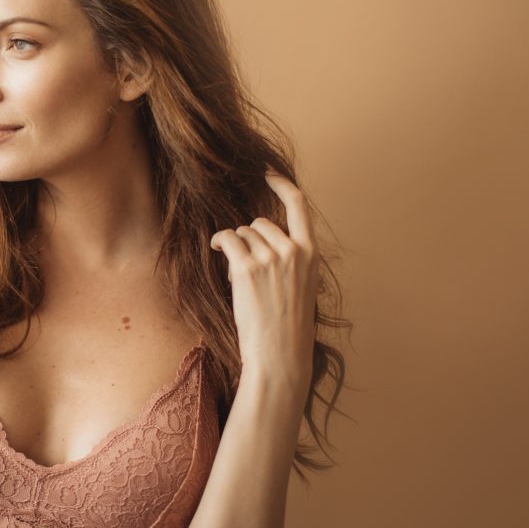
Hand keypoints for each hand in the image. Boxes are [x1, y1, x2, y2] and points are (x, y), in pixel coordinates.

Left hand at [209, 169, 318, 385]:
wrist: (280, 354)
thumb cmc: (287, 326)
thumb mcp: (300, 285)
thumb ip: (289, 259)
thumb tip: (259, 237)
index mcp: (311, 254)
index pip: (299, 205)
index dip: (281, 184)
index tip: (267, 172)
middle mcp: (293, 251)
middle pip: (260, 222)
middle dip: (249, 239)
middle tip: (248, 268)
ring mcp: (271, 258)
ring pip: (242, 232)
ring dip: (235, 248)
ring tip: (240, 277)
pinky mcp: (247, 268)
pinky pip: (227, 238)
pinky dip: (219, 241)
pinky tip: (217, 250)